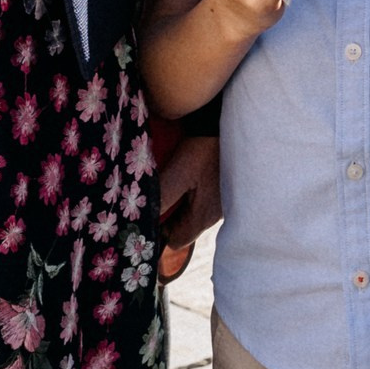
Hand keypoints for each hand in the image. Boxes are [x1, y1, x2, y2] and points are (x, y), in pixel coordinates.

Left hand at [155, 133, 222, 280]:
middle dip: (168, 217)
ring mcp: (221, 204)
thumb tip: (144, 219)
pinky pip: (201, 202)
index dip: (159, 232)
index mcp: (204, 217)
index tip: (150, 213)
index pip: (176, 241)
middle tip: (157, 196)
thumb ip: (161, 199)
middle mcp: (215, 215)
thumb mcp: (178, 174)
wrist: (226, 126)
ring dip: (179, 205)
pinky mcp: (223, 191)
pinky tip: (186, 178)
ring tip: (170, 184)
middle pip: (183, 229)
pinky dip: (190, 195)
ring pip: (192, 215)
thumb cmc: (202, 151)